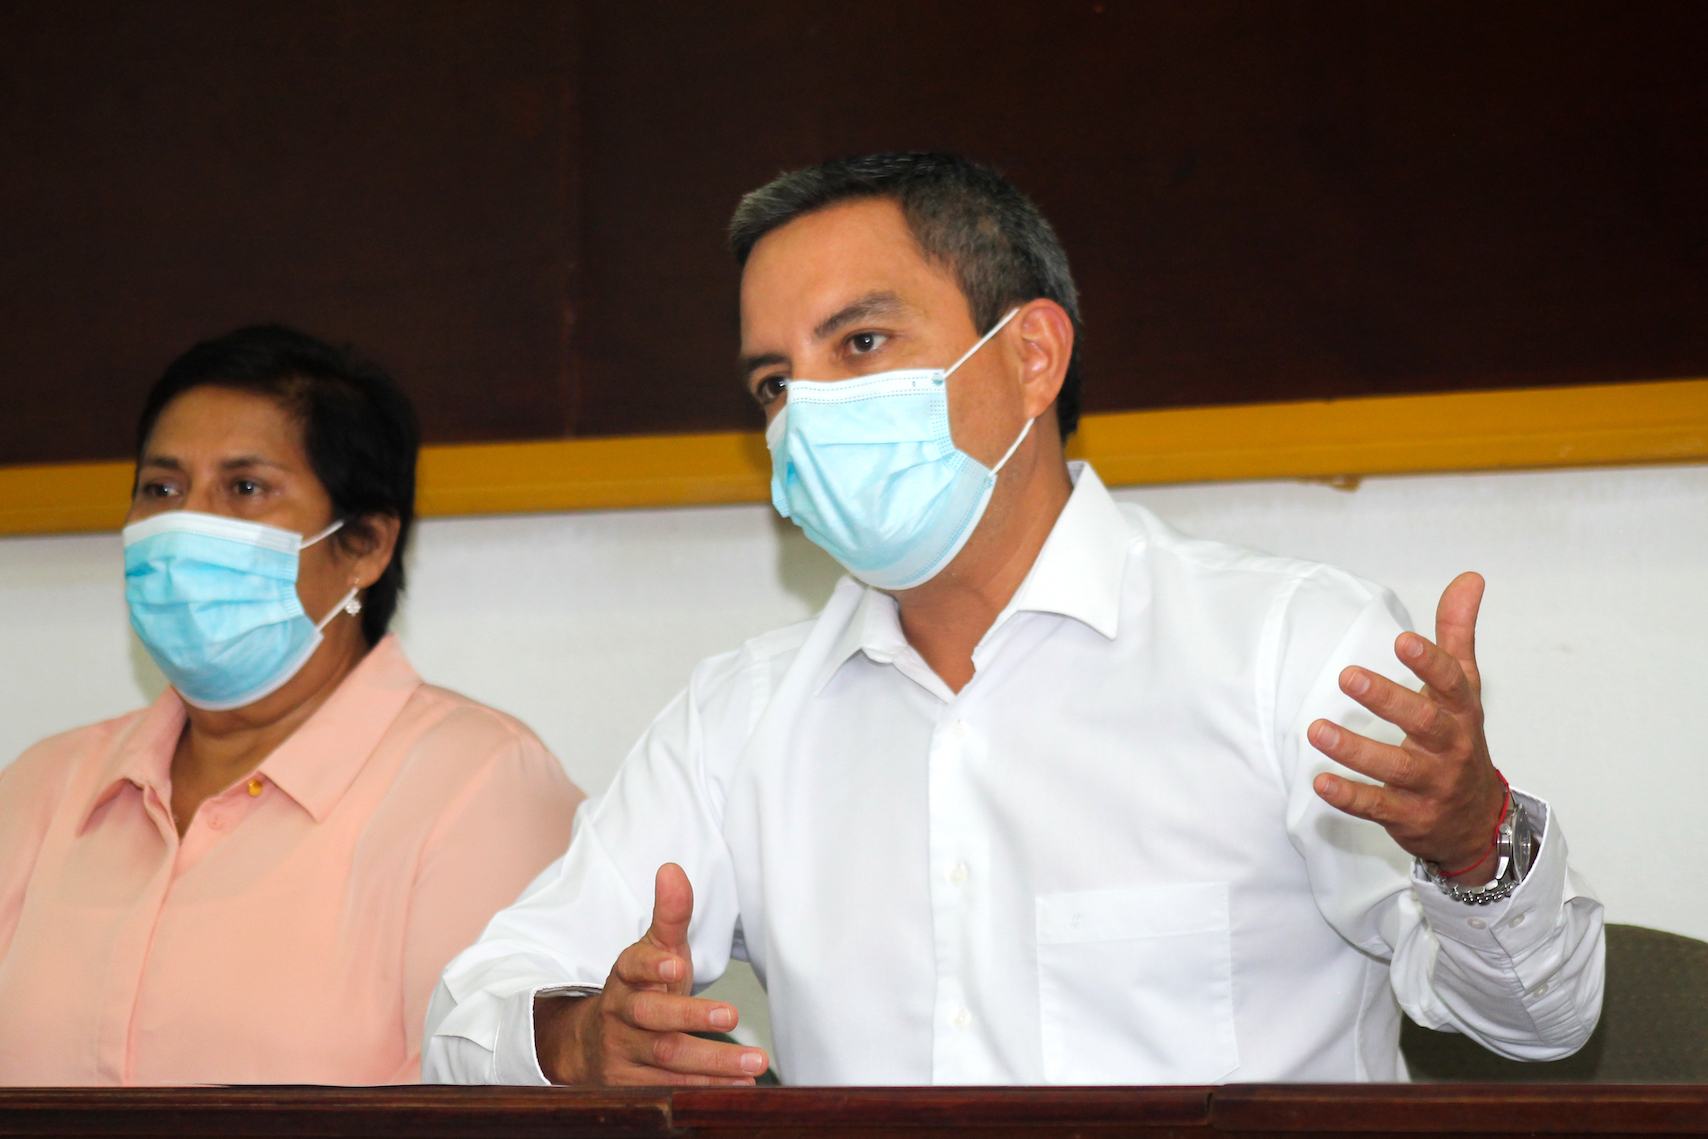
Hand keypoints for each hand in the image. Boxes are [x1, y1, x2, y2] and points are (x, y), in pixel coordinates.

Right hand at [533, 863, 769, 1084]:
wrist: (594, 1044)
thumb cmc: (641, 990)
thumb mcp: (654, 951)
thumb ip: (670, 916)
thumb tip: (672, 869)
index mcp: (625, 976)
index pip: (632, 967)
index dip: (652, 967)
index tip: (676, 965)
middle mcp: (620, 1014)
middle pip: (653, 1018)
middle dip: (692, 1017)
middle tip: (733, 1014)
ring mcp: (621, 1053)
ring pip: (667, 1060)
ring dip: (712, 1064)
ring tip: (754, 1064)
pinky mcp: (627, 1087)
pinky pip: (668, 1090)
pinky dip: (704, 1089)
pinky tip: (738, 1088)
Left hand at [1308, 572, 1507, 884]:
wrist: (1476, 822)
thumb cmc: (1460, 741)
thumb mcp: (1464, 689)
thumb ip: (1457, 635)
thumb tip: (1469, 578)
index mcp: (1461, 713)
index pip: (1452, 683)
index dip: (1430, 662)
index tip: (1401, 639)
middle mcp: (1450, 748)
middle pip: (1424, 722)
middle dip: (1388, 700)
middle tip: (1347, 677)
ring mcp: (1431, 785)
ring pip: (1396, 768)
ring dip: (1356, 750)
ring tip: (1316, 730)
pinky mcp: (1409, 816)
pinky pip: (1378, 807)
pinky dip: (1350, 797)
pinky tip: (1321, 782)